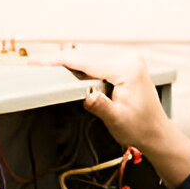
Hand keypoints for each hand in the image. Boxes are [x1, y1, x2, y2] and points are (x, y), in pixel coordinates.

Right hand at [31, 46, 189, 188]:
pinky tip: (64, 68)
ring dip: (67, 61)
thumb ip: (101, 106)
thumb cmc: (140, 128)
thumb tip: (86, 94)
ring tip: (43, 66)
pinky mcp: (124, 64)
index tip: (37, 63)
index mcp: (128, 68)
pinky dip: (79, 65)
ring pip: (89, 56)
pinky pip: (96, 61)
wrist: (156, 132)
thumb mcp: (117, 120)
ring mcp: (127, 59)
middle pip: (85, 55)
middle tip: (33, 64)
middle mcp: (128, 58)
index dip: (58, 61)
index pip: (86, 61)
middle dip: (59, 60)